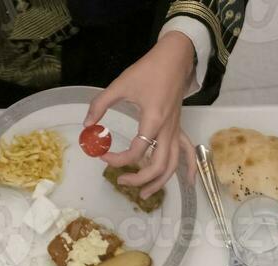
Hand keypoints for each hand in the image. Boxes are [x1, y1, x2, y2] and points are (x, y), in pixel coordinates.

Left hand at [86, 31, 197, 197]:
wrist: (174, 59)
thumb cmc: (148, 70)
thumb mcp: (120, 85)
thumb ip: (100, 105)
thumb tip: (87, 125)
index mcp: (153, 120)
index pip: (136, 152)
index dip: (117, 159)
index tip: (102, 155)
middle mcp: (167, 130)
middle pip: (158, 166)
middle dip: (139, 179)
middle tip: (121, 182)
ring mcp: (176, 131)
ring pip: (173, 165)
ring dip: (159, 182)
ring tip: (144, 194)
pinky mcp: (179, 128)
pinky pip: (188, 153)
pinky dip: (189, 169)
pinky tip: (187, 183)